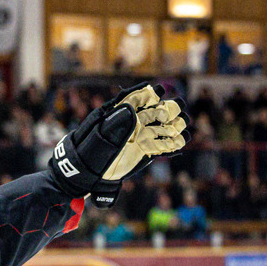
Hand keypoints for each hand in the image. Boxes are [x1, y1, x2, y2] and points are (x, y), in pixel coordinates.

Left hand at [49, 83, 189, 208]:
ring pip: (167, 127)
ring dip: (176, 126)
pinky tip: (180, 142)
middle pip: (159, 111)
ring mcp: (143, 137)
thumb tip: (130, 110)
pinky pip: (165, 145)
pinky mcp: (147, 152)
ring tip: (179, 129)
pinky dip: (174, 144)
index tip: (157, 92)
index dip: (151, 93)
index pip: (141, 98)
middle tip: (173, 112)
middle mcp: (136, 123)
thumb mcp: (98, 136)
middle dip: (170, 109)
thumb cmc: (88, 151)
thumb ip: (114, 123)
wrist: (86, 173)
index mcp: (123, 114)